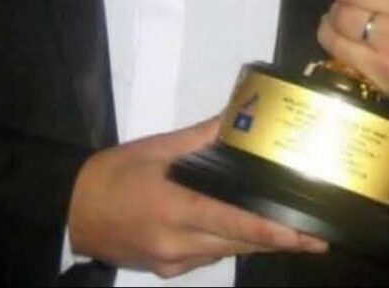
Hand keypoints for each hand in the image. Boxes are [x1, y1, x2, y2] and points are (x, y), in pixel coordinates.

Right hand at [67, 118, 326, 277]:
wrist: (71, 210)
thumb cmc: (114, 173)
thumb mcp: (158, 148)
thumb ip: (202, 137)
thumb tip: (238, 118)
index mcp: (176, 207)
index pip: (235, 222)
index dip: (274, 231)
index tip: (308, 233)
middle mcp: (178, 243)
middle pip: (238, 244)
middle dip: (280, 240)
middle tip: (318, 233)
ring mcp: (173, 262)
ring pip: (227, 253)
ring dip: (259, 243)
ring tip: (296, 232)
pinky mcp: (167, 270)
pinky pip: (208, 257)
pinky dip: (231, 243)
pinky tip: (249, 231)